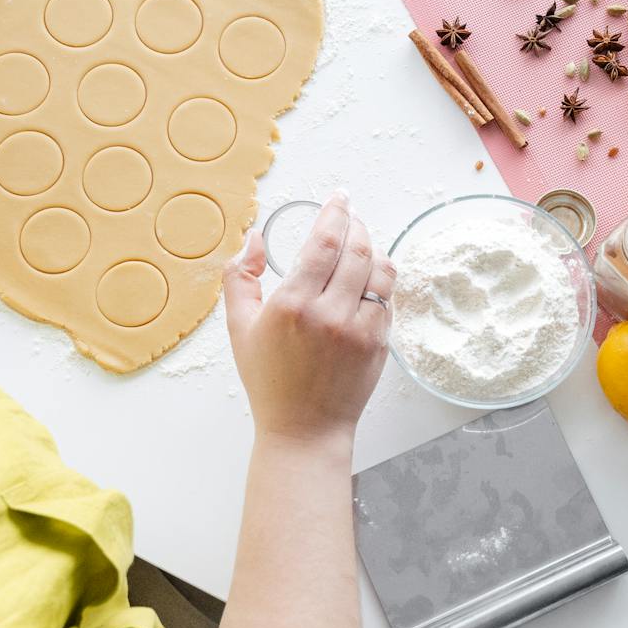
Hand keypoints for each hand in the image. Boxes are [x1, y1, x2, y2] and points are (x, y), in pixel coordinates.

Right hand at [223, 193, 393, 445]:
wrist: (304, 429)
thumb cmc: (269, 380)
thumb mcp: (240, 328)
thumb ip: (240, 277)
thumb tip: (256, 238)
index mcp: (293, 304)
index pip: (325, 241)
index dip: (336, 212)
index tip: (339, 197)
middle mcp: (330, 313)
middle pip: (358, 248)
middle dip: (356, 224)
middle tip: (350, 215)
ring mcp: (361, 329)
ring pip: (380, 269)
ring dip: (373, 247)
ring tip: (361, 241)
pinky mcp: (380, 343)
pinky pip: (388, 297)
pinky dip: (381, 278)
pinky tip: (368, 274)